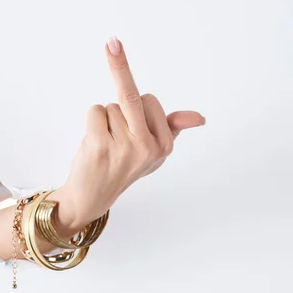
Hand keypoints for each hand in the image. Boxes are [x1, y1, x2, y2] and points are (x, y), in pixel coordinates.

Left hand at [51, 36, 204, 234]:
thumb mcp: (155, 151)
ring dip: (105, 121)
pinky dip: (92, 122)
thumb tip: (200, 117)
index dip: (137, 110)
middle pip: (132, 96)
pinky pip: (95, 111)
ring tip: (107, 146)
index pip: (150, 100)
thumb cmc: (124, 166)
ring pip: (110, 107)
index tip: (134, 132)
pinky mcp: (100, 144)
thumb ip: (174, 127)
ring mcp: (124, 146)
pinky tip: (96, 144)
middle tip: (116, 124)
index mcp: (164, 146)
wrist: (94, 195)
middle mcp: (147, 147)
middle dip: (120, 105)